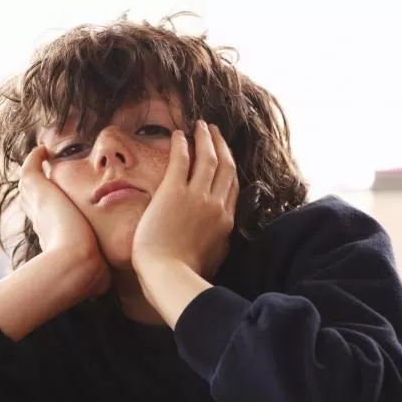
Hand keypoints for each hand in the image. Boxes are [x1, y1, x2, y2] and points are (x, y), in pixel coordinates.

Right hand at [18, 146, 110, 297]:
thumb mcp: (96, 275)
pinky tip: (43, 149)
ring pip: (29, 184)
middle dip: (38, 188)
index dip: (50, 212)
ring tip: (41, 157)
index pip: (47, 220)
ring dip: (34, 170)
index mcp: (53, 236)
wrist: (77, 264)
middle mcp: (41, 219)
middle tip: (43, 175)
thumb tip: (104, 290)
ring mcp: (37, 204)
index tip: (57, 206)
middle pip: (34, 200)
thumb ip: (100, 278)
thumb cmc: (88, 273)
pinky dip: (34, 158)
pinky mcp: (38, 190)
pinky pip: (31, 168)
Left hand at [132, 120, 237, 279]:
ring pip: (207, 158)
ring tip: (200, 125)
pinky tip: (179, 134)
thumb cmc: (185, 275)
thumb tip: (220, 238)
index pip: (232, 186)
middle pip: (225, 166)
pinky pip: (182, 159)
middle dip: (221, 145)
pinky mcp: (174, 192)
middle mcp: (216, 204)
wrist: (169, 276)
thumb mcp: (214, 259)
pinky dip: (183, 144)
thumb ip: (219, 243)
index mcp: (226, 221)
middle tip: (214, 131)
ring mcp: (196, 196)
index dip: (229, 166)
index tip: (225, 154)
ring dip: (205, 139)